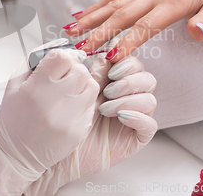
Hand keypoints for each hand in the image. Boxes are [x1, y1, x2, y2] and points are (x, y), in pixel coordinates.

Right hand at [0, 38, 98, 195]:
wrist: (15, 157)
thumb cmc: (12, 120)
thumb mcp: (13, 85)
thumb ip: (34, 61)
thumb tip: (57, 45)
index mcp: (35, 88)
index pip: (62, 57)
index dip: (62, 55)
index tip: (60, 61)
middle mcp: (54, 102)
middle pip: (80, 70)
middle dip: (73, 69)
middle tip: (63, 77)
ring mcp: (69, 118)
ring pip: (91, 86)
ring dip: (82, 84)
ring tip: (68, 92)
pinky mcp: (79, 131)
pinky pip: (91, 106)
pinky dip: (83, 102)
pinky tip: (68, 108)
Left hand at [25, 39, 157, 195]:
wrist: (51, 152)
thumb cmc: (57, 121)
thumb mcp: (69, 90)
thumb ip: (87, 71)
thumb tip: (100, 50)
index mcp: (109, 81)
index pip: (130, 61)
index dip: (124, 57)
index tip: (109, 59)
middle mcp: (124, 96)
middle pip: (145, 76)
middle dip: (128, 77)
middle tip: (107, 86)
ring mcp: (132, 116)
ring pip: (150, 97)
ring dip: (128, 98)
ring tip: (104, 107)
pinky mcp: (135, 137)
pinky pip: (151, 124)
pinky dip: (138, 117)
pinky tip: (120, 117)